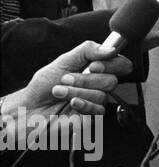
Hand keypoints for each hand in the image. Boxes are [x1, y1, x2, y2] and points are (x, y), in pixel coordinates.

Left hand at [6, 41, 131, 117]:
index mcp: (98, 70)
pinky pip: (97, 110)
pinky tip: (71, 103)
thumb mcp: (63, 61)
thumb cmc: (43, 86)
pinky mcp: (92, 117)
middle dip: (85, 79)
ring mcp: (96, 102)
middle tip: (66, 79)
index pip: (122, 65)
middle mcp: (100, 86)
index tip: (93, 65)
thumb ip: (87, 50)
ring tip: (60, 91)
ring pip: (102, 95)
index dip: (112, 65)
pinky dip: (82, 104)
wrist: (30, 107)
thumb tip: (110, 49)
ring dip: (76, 92)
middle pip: (111, 81)